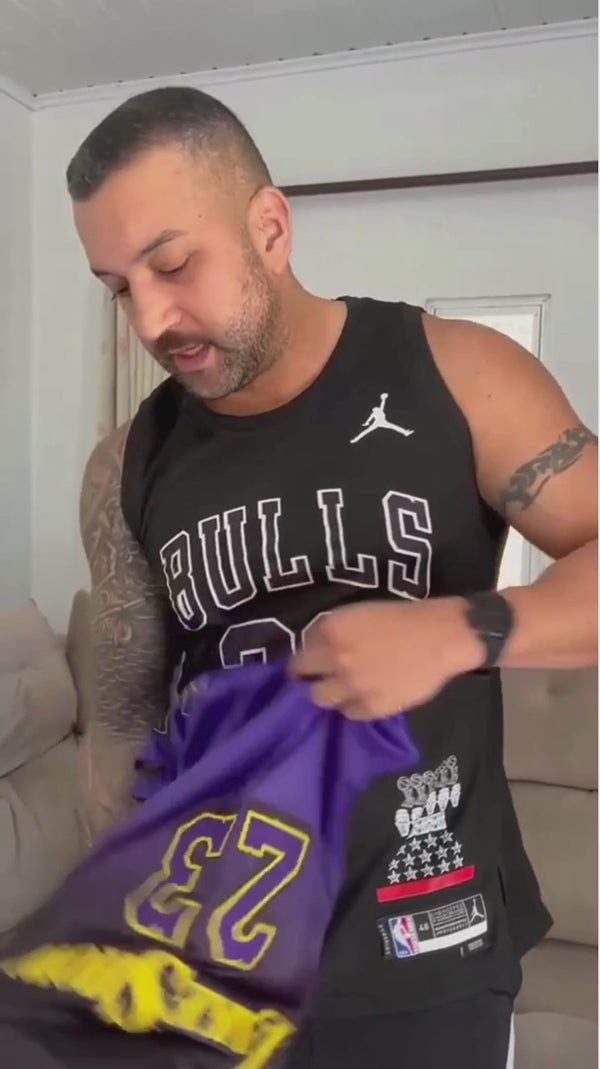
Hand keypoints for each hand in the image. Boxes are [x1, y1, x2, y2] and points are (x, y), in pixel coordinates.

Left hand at [290, 598, 482, 718]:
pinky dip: (355, 705)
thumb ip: (334, 631)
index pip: (300, 652)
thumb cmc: (404, 617)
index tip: (311, 661)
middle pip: (304, 677)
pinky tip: (368, 695)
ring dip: (331, 692)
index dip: (306, 657)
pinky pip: (350, 713)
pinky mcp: (371, 707)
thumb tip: (316, 647)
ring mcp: (352, 686)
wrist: (443, 637)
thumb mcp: (359, 612)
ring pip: (322, 699)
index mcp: (331, 630)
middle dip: (311, 676)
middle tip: (323, 676)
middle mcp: (336, 659)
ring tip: (345, 688)